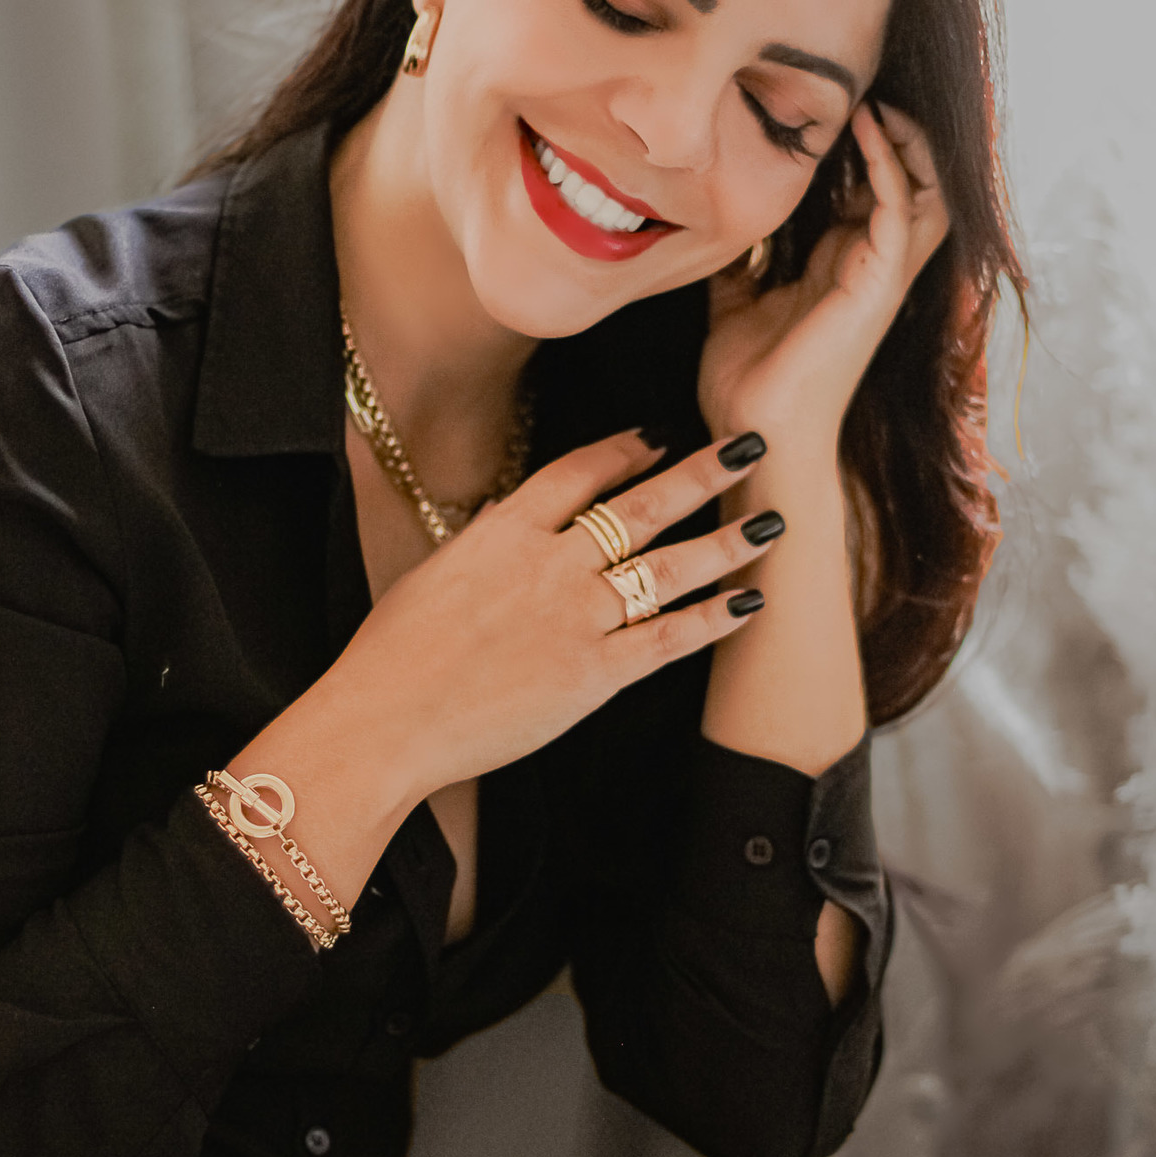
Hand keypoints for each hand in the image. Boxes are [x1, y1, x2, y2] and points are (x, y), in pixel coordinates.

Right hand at [333, 428, 782, 798]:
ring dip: (725, 542)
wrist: (385, 720)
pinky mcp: (592, 675)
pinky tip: (747, 604)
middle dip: (700, 474)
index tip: (656, 437)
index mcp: (502, 531)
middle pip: (640, 506)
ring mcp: (575, 618)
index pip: (577, 472)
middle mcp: (549, 563)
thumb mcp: (433, 574)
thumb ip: (483, 546)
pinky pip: (667, 639)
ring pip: (668, 568)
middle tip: (747, 446)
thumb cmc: (392, 655)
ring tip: (770, 523)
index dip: (623, 450)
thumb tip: (508, 523)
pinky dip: (711, 619)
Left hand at [698, 102, 948, 455]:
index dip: (862, 150)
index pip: (872, 196)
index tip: (832, 107)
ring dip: (909, 142)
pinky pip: (898, 208)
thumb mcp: (734, 305)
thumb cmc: (748, 384)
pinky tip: (867, 127)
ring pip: (928, 193)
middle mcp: (871, 272)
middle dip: (903, 138)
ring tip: (881, 101)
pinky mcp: (876, 286)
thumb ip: (739, 267)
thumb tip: (717, 230)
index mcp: (844, 272)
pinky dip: (887, 163)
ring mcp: (880, 279)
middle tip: (871, 94)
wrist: (754, 433)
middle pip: (917, 187)